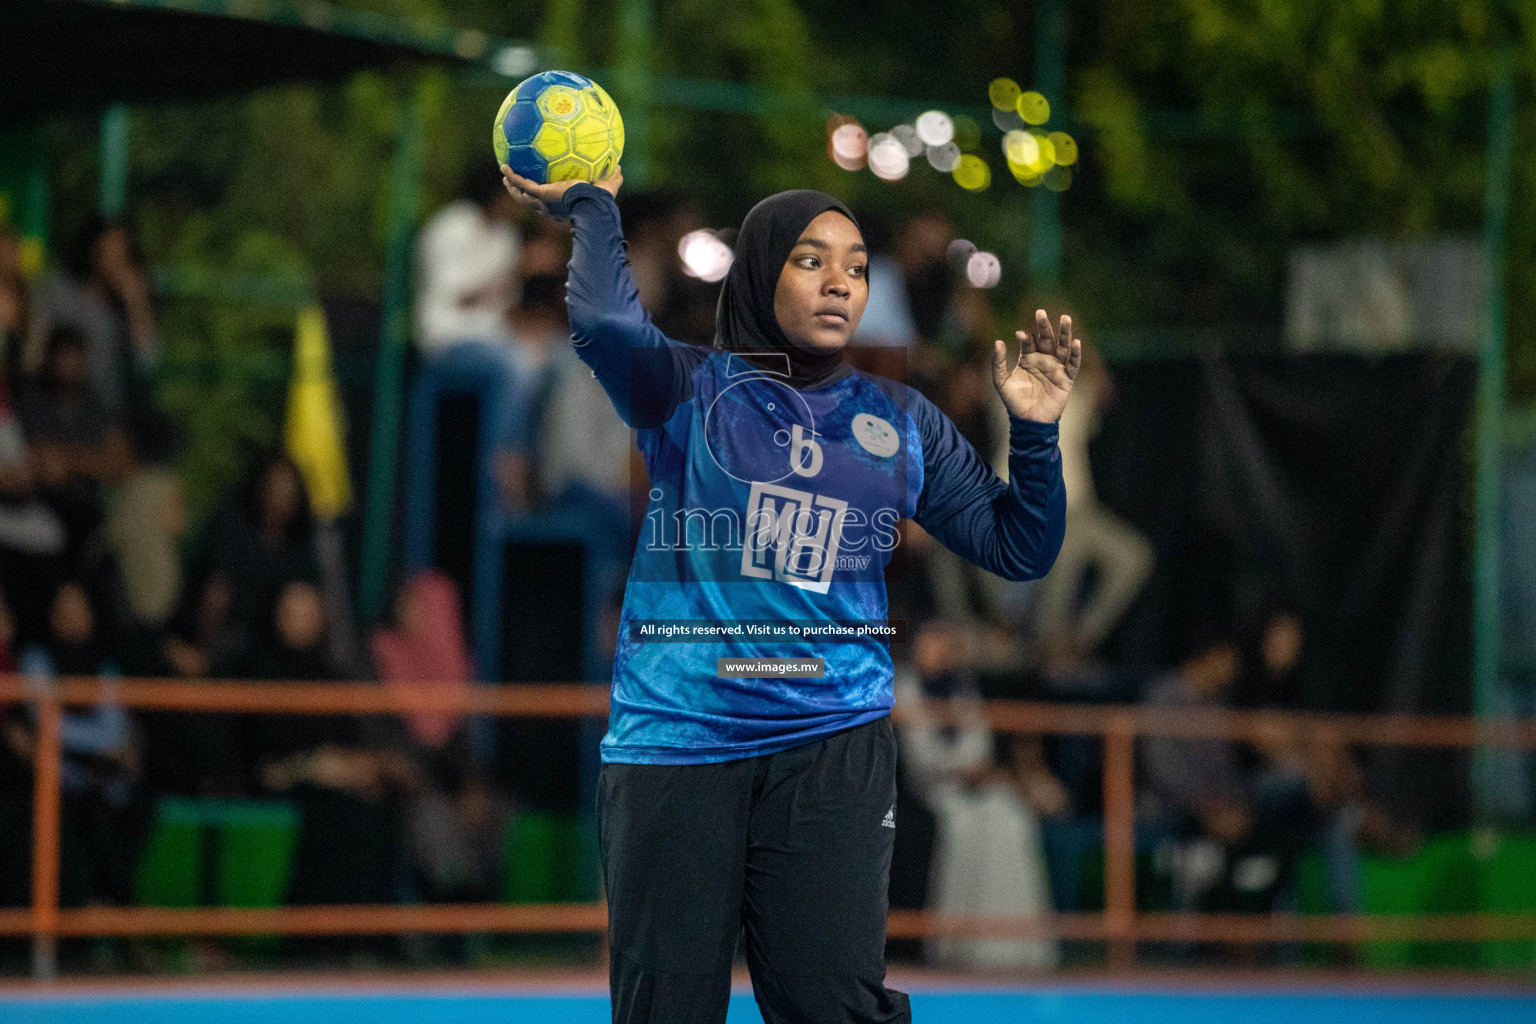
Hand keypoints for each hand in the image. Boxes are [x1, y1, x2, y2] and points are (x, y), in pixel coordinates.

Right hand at [501, 163, 621, 214]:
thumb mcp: (608, 185)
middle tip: (517, 184)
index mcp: (564, 206)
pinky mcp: (539, 195)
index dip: (546, 198)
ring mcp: (543, 202)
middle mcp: (551, 207)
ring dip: (513, 187)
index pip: (553, 203)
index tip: (543, 191)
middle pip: (532, 202)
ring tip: (505, 175)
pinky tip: (504, 166)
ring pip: (522, 196)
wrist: (593, 205)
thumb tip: (618, 166)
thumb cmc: (602, 200)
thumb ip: (613, 176)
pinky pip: (522, 184)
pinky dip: (512, 176)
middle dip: (523, 194)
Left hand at [992, 309, 1080, 422]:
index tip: (1021, 335)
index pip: (1029, 342)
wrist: (1029, 421)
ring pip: (1062, 347)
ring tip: (1065, 318)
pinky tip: (1076, 342)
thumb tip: (998, 341)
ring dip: (1065, 333)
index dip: (1025, 337)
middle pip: (1046, 339)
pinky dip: (1075, 354)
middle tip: (1040, 312)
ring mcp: (1056, 368)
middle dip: (1044, 326)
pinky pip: (1073, 364)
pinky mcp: (1066, 379)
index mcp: (1028, 358)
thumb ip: (998, 363)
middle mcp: (1043, 360)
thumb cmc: (1014, 402)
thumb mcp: (1001, 382)